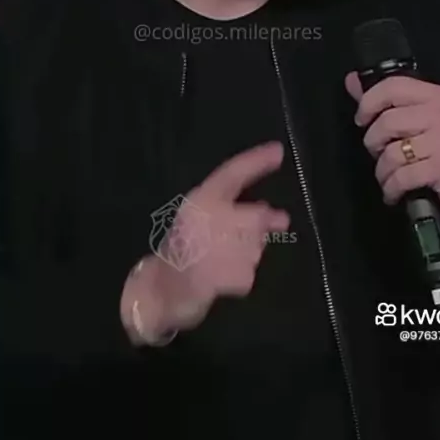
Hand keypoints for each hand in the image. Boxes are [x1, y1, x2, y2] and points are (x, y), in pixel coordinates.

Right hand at [122, 142, 288, 338]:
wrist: (161, 288)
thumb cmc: (182, 248)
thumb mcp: (200, 218)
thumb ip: (235, 211)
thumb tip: (279, 216)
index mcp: (199, 200)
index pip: (232, 173)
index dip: (256, 161)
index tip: (278, 150)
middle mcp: (208, 218)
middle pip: (257, 216)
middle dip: (258, 229)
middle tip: (241, 237)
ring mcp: (216, 248)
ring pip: (256, 247)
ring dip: (247, 254)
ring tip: (220, 259)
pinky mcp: (224, 276)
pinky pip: (248, 274)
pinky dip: (240, 278)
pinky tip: (221, 277)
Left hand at [345, 72, 439, 219]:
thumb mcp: (423, 118)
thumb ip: (385, 100)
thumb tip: (352, 81)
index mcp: (437, 96)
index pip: (393, 86)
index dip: (368, 102)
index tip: (361, 119)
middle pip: (387, 122)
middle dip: (373, 143)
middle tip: (379, 153)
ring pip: (392, 152)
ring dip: (382, 170)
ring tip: (388, 176)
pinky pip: (401, 177)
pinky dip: (391, 188)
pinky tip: (394, 192)